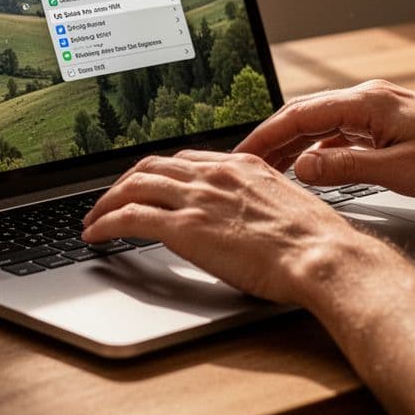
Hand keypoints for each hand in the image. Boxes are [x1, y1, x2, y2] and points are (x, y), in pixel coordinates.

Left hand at [81, 150, 395, 304]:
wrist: (321, 254)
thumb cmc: (314, 241)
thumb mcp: (285, 204)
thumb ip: (258, 200)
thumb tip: (246, 215)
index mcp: (240, 164)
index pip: (183, 160)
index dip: (157, 174)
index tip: (146, 186)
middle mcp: (214, 173)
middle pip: (152, 167)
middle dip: (124, 183)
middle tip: (110, 200)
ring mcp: (198, 197)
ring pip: (133, 186)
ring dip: (106, 202)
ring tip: (93, 218)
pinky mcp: (184, 226)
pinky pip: (129, 217)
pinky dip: (106, 223)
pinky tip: (96, 234)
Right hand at [235, 80, 414, 199]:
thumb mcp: (397, 172)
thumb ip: (344, 169)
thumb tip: (302, 167)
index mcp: (366, 102)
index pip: (300, 114)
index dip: (265, 135)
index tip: (242, 154)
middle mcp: (367, 98)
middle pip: (305, 115)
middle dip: (271, 139)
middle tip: (243, 164)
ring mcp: (376, 110)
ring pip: (321, 124)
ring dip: (294, 145)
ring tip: (267, 169)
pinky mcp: (385, 123)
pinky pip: (340, 132)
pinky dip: (319, 149)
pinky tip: (309, 167)